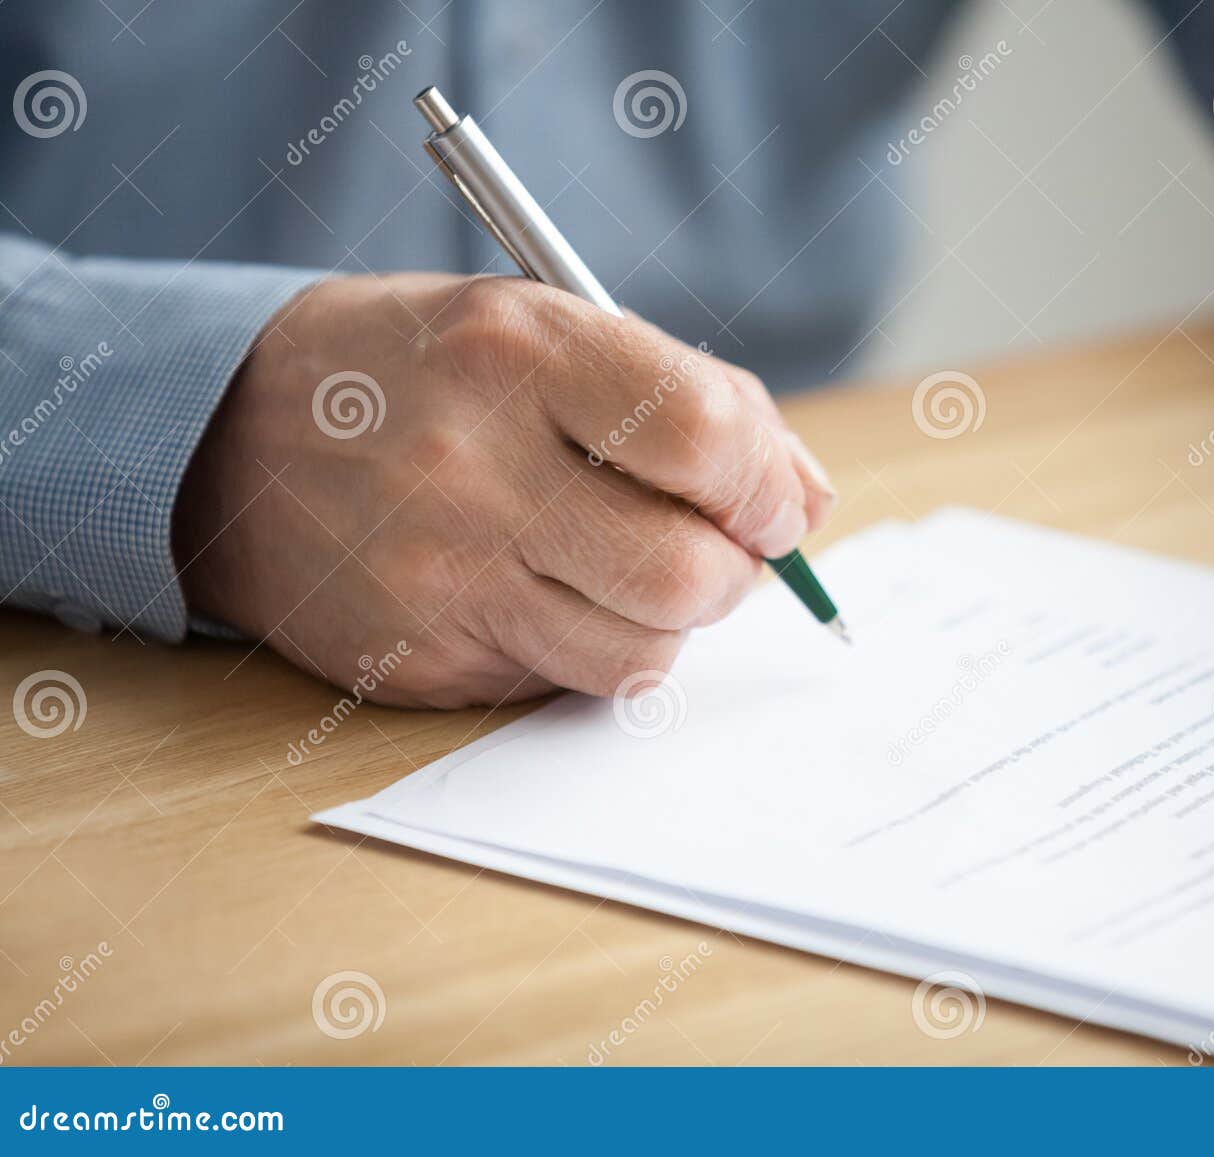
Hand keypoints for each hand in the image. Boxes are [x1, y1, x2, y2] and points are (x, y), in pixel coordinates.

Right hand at [173, 274, 835, 707]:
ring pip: (642, 654)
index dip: (768, 484)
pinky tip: (549, 595)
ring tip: (631, 568)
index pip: (705, 437)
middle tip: (719, 548)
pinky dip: (592, 649)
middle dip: (737, 573)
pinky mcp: (420, 659)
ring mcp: (440, 576)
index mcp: (517, 350)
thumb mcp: (540, 329)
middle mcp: (474, 466)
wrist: (225, 437)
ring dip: (671, 621)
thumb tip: (805, 502)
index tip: (771, 501)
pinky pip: (567, 684)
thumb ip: (684, 400)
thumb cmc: (419, 371)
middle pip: (689, 573)